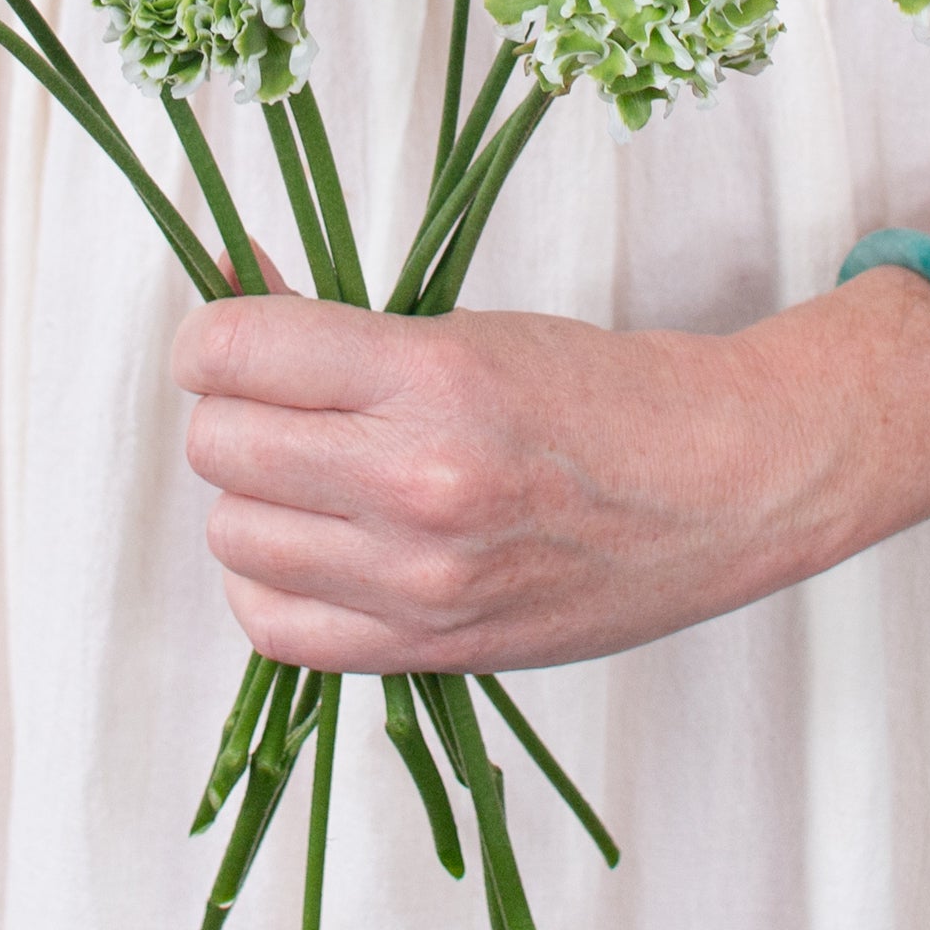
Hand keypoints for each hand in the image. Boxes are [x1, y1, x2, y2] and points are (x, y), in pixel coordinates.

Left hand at [172, 287, 929, 674]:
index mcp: (434, 378)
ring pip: (230, 535)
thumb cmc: (602, 392)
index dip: (210, 337)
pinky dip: (269, 579)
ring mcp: (419, 581)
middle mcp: (418, 484)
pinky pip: (271, 623)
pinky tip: (315, 544)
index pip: (235, 352)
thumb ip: (334, 325)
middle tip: (281, 402)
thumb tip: (222, 281)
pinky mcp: (428, 649)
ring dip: (250, 497)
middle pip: (218, 446)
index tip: (227, 338)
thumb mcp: (468, 328)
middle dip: (232, 411)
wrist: (719, 487)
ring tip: (311, 475)